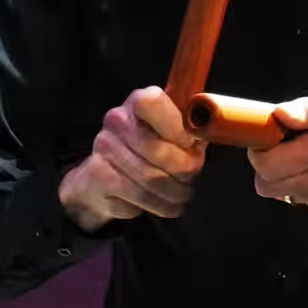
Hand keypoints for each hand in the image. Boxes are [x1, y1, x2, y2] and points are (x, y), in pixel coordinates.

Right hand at [57, 86, 204, 228]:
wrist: (105, 175)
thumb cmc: (150, 147)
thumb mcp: (173, 130)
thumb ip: (190, 128)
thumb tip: (209, 132)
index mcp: (138, 102)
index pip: (154, 103)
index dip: (177, 128)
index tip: (191, 143)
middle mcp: (116, 121)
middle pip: (159, 151)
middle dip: (184, 170)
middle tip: (192, 176)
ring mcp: (104, 149)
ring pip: (151, 180)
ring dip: (174, 192)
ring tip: (181, 193)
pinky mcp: (98, 177)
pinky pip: (138, 198)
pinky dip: (159, 206)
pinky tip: (164, 203)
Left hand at [247, 88, 307, 219]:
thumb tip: (278, 115)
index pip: (264, 163)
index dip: (260, 151)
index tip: (270, 140)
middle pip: (266, 185)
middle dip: (268, 167)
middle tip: (285, 150)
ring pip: (284, 195)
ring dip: (287, 179)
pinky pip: (305, 203)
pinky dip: (307, 190)